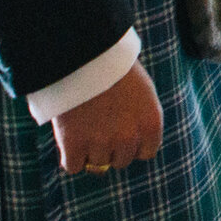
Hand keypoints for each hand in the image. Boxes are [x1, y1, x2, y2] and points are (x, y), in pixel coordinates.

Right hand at [50, 60, 162, 176]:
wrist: (84, 54)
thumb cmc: (113, 68)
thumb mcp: (141, 91)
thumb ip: (141, 120)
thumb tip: (132, 148)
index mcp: (151, 124)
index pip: (146, 152)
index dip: (134, 143)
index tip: (123, 130)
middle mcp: (129, 138)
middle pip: (121, 161)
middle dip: (112, 148)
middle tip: (100, 125)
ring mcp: (101, 144)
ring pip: (97, 164)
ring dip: (90, 150)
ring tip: (84, 124)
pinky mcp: (74, 146)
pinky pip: (72, 166)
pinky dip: (69, 156)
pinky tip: (69, 138)